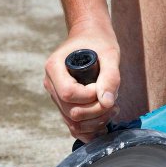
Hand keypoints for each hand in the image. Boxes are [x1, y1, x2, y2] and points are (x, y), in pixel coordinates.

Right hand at [43, 22, 120, 140]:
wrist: (90, 36)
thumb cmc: (98, 41)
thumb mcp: (109, 53)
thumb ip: (110, 76)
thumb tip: (107, 102)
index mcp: (54, 67)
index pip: (68, 93)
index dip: (90, 96)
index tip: (103, 86)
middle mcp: (51, 84)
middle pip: (71, 112)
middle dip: (96, 111)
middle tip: (114, 102)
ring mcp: (56, 96)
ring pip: (72, 123)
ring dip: (96, 122)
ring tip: (112, 108)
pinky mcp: (64, 105)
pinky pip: (73, 126)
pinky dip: (89, 130)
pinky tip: (104, 123)